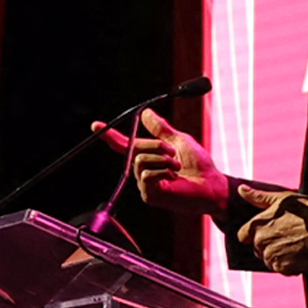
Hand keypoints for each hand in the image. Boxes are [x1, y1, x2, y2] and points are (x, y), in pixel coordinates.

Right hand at [101, 109, 233, 208]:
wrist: (212, 185)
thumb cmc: (199, 165)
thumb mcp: (179, 140)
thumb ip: (161, 129)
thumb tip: (145, 112)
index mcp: (149, 157)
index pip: (125, 145)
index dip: (110, 136)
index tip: (96, 125)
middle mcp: (143, 171)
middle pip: (134, 150)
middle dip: (156, 146)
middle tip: (174, 152)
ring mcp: (145, 184)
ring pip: (140, 161)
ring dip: (162, 159)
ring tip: (177, 166)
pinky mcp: (150, 195)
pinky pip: (146, 175)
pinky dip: (162, 171)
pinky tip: (174, 177)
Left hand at [240, 190, 307, 271]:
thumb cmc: (306, 212)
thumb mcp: (281, 199)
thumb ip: (258, 197)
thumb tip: (242, 190)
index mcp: (257, 225)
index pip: (243, 236)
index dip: (254, 235)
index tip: (267, 233)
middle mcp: (262, 242)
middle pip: (258, 249)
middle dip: (269, 246)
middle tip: (287, 238)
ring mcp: (272, 256)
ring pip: (269, 260)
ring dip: (279, 257)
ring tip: (295, 246)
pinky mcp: (285, 267)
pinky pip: (282, 270)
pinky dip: (290, 266)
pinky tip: (299, 255)